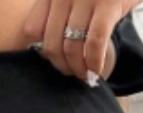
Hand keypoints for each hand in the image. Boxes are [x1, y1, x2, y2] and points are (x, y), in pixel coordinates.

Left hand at [23, 0, 142, 85]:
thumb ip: (61, 8)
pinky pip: (95, 43)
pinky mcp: (108, 5)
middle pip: (52, 43)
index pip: (34, 29)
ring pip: (72, 47)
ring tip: (85, 76)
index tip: (56, 58)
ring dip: (78, 69)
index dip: (43, 50)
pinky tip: (97, 71)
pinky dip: (95, 62)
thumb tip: (53, 45)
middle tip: (72, 73)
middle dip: (61, 65)